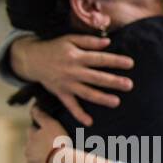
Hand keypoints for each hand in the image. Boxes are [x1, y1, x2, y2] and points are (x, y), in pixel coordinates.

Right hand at [12, 34, 133, 125]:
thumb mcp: (69, 39)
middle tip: (129, 85)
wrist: (31, 59)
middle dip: (113, 81)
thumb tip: (108, 42)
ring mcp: (67, 84)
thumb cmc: (55, 48)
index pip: (99, 59)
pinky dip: (79, 114)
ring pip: (86, 92)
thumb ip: (89, 41)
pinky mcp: (61, 93)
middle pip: (96, 77)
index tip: (130, 64)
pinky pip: (70, 105)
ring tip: (116, 102)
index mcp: (76, 56)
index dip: (115, 61)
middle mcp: (73, 71)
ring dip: (101, 98)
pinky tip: (89, 122)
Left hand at [25, 104, 68, 162]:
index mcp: (32, 139)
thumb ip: (41, 116)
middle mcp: (29, 153)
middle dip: (35, 148)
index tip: (43, 131)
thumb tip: (33, 107)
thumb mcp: (51, 125)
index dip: (37, 130)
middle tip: (45, 149)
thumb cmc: (58, 143)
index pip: (32, 131)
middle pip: (29, 148)